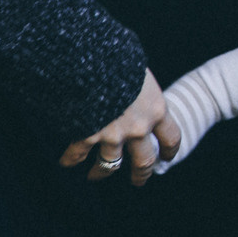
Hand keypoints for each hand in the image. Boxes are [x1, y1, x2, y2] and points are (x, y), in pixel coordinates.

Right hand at [60, 69, 181, 185]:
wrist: (93, 59)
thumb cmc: (118, 55)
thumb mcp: (139, 69)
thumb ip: (140, 86)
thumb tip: (134, 82)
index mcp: (156, 108)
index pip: (171, 137)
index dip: (170, 150)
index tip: (167, 158)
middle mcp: (138, 127)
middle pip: (144, 161)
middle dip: (142, 174)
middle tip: (139, 181)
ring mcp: (113, 135)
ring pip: (110, 165)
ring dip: (102, 173)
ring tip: (96, 176)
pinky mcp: (87, 135)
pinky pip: (77, 155)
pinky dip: (70, 160)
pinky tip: (66, 162)